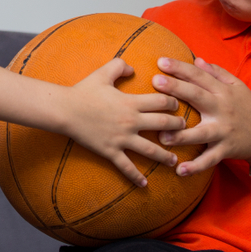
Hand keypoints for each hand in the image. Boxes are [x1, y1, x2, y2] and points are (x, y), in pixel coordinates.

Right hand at [63, 58, 187, 186]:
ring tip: (174, 160)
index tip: (178, 105)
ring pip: (151, 150)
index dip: (174, 102)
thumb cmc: (83, 91)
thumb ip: (120, 66)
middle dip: (178, 127)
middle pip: (163, 125)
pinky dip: (136, 177)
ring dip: (165, 155)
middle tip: (184, 129)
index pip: (162, 101)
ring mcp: (122, 139)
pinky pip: (126, 167)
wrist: (65, 110)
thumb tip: (132, 68)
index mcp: (131, 102)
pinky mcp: (111, 151)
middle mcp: (131, 121)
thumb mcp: (103, 73)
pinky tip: (145, 185)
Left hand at [152, 57, 250, 175]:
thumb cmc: (248, 108)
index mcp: (223, 92)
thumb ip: (217, 73)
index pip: (199, 76)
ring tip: (162, 136)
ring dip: (181, 136)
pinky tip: (179, 170)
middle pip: (197, 96)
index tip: (161, 61)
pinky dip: (195, 166)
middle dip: (177, 88)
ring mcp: (223, 131)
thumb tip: (196, 60)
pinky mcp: (225, 150)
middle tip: (155, 81)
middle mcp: (222, 109)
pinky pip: (209, 159)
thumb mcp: (237, 86)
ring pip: (201, 133)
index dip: (181, 68)